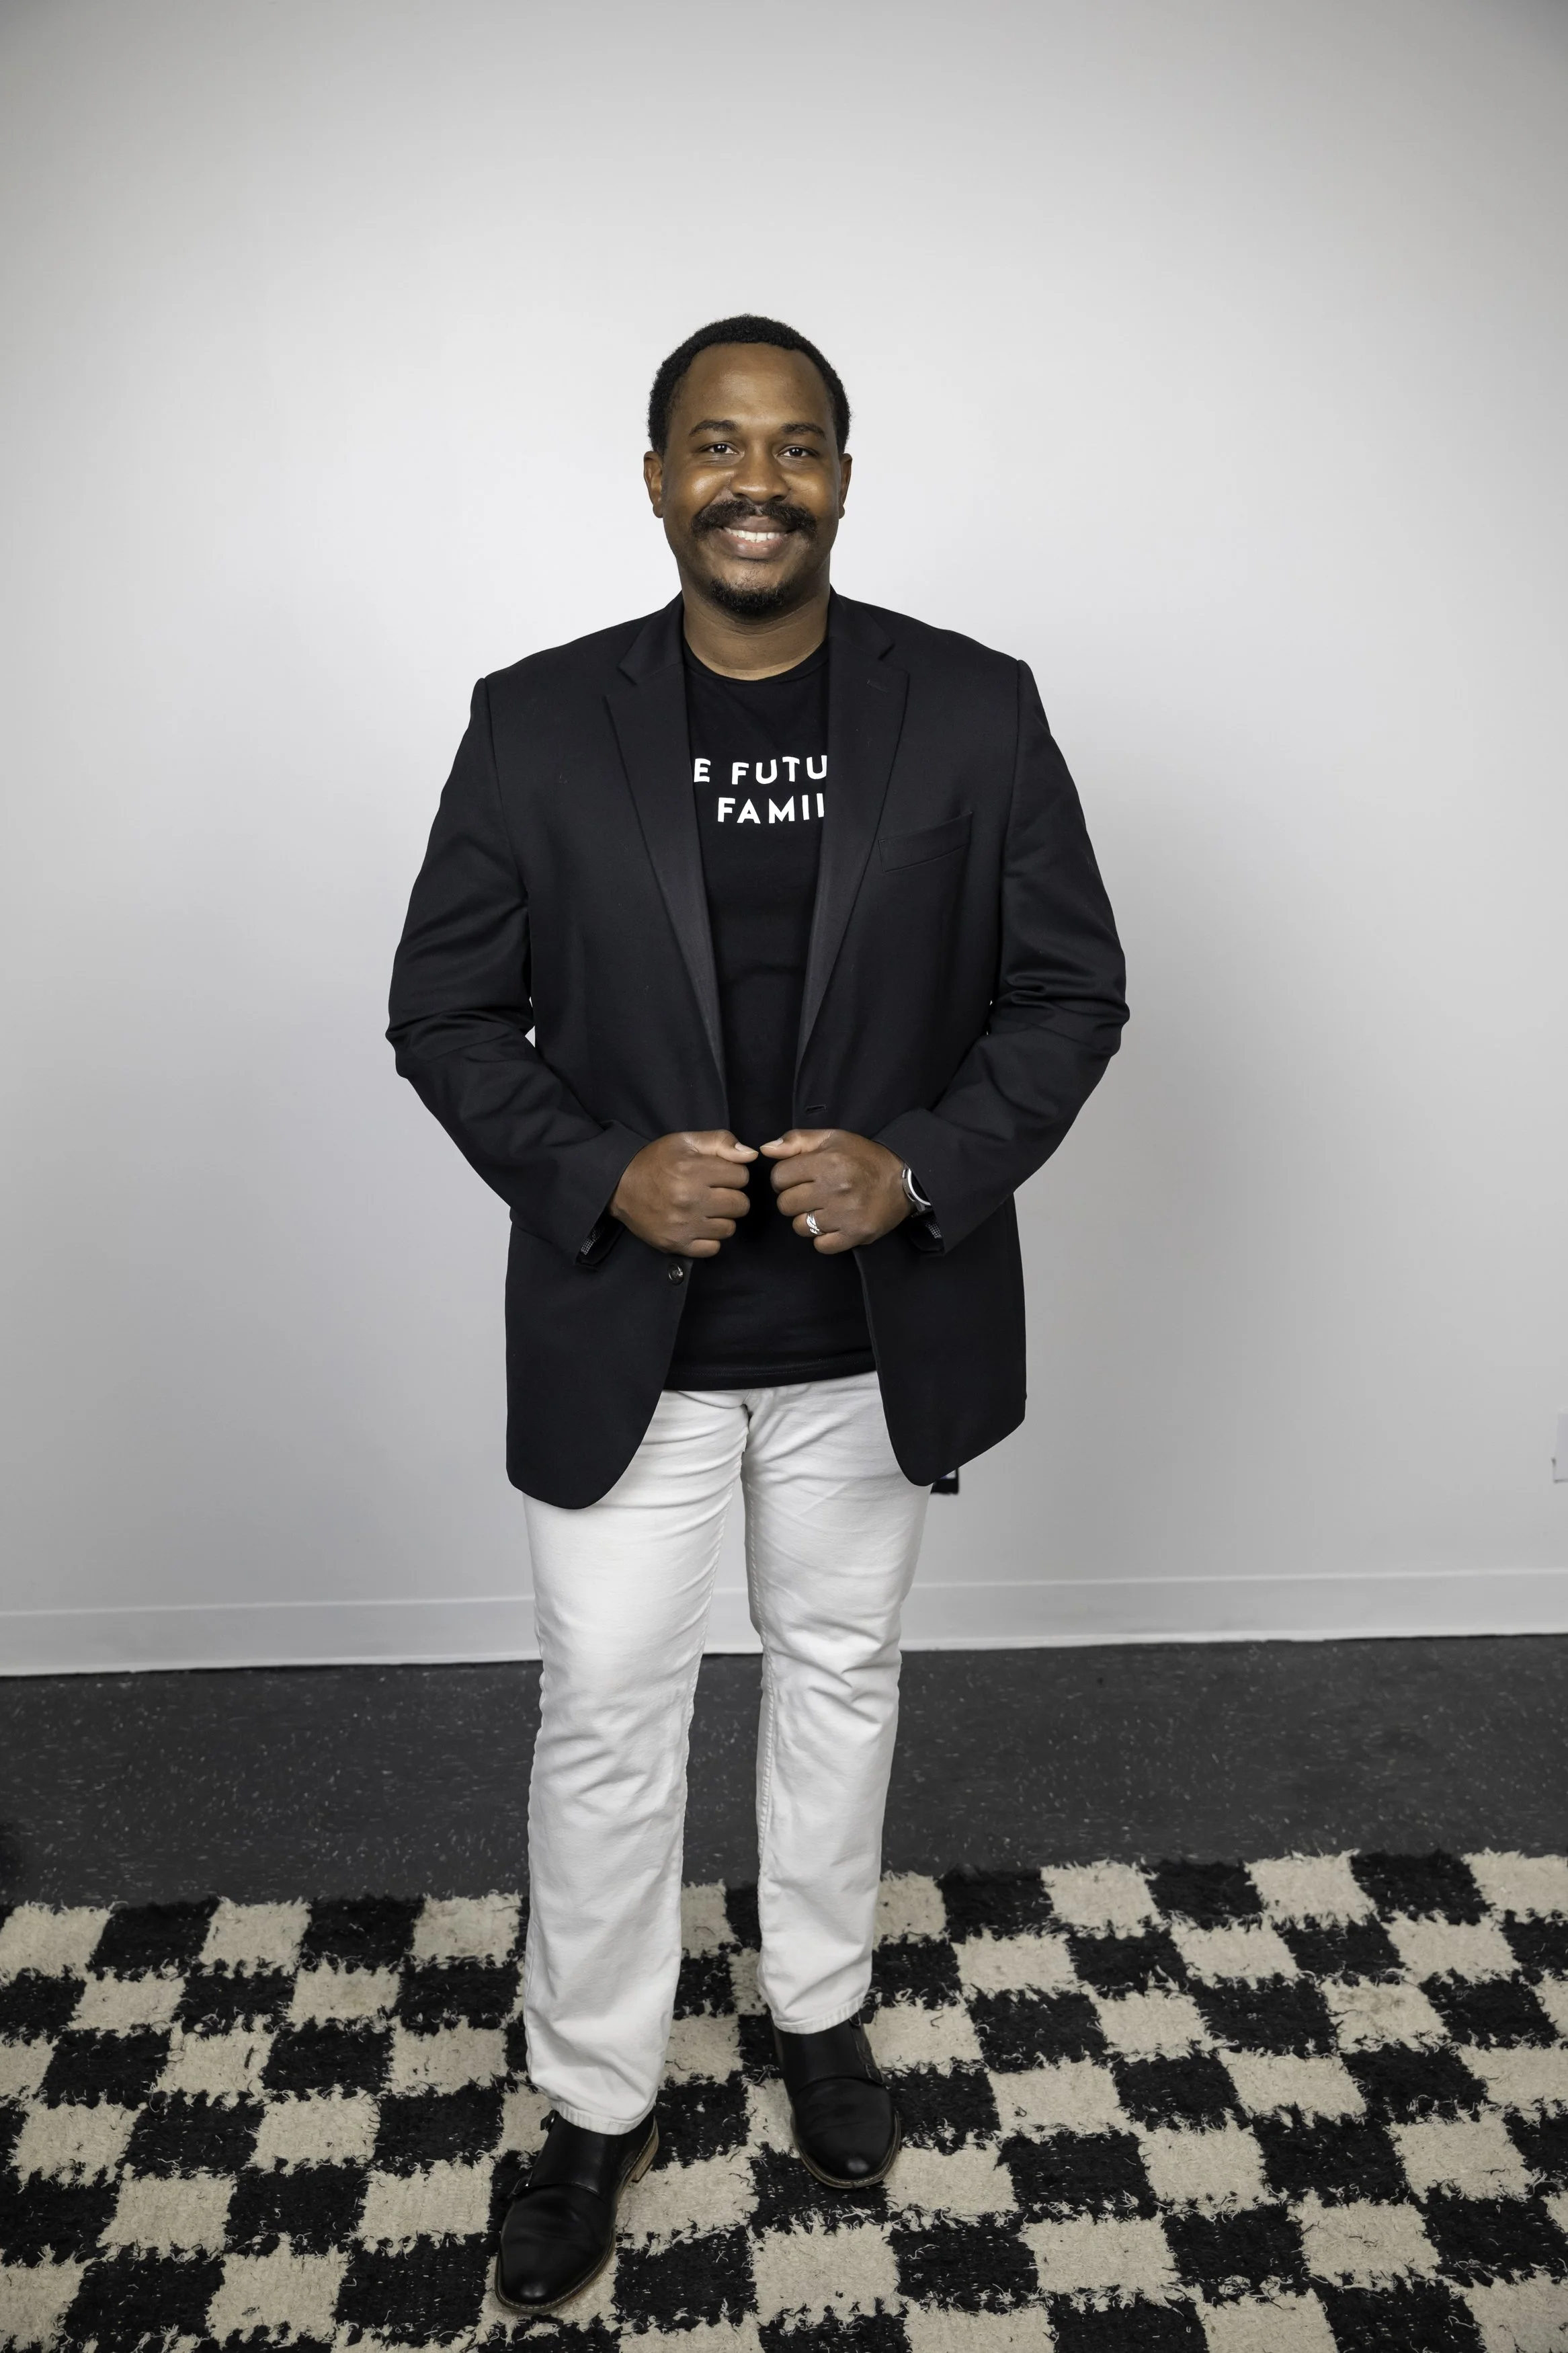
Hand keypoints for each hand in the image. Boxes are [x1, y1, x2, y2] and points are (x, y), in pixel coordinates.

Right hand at [612, 1131, 755, 1256]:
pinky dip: (710, 1238)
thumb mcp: (686, 1141)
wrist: (620, 1186)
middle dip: (732, 1196)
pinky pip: (713, 1248)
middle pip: (740, 1205)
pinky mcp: (676, 1244)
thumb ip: (721, 1142)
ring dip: (722, 1218)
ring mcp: (683, 1225)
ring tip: (706, 1208)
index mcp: (693, 1170)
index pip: (742, 1177)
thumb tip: (751, 1155)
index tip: (718, 1174)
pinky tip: (699, 1225)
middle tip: (714, 1192)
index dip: (733, 1174)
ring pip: (729, 1228)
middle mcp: (689, 1199)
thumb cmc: (657, 1161)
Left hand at [760, 1129, 909, 1252]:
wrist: (903, 1179)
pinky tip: (833, 1224)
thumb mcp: (832, 1138)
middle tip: (809, 1194)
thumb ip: (797, 1140)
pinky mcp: (856, 1234)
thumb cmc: (863, 1157)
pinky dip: (823, 1238)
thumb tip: (766, 1149)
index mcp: (826, 1162)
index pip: (779, 1177)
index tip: (797, 1178)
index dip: (784, 1178)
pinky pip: (821, 1245)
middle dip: (793, 1199)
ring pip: (800, 1227)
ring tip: (823, 1209)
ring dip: (807, 1220)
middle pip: (785, 1204)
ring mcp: (845, 1215)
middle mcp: (834, 1188)